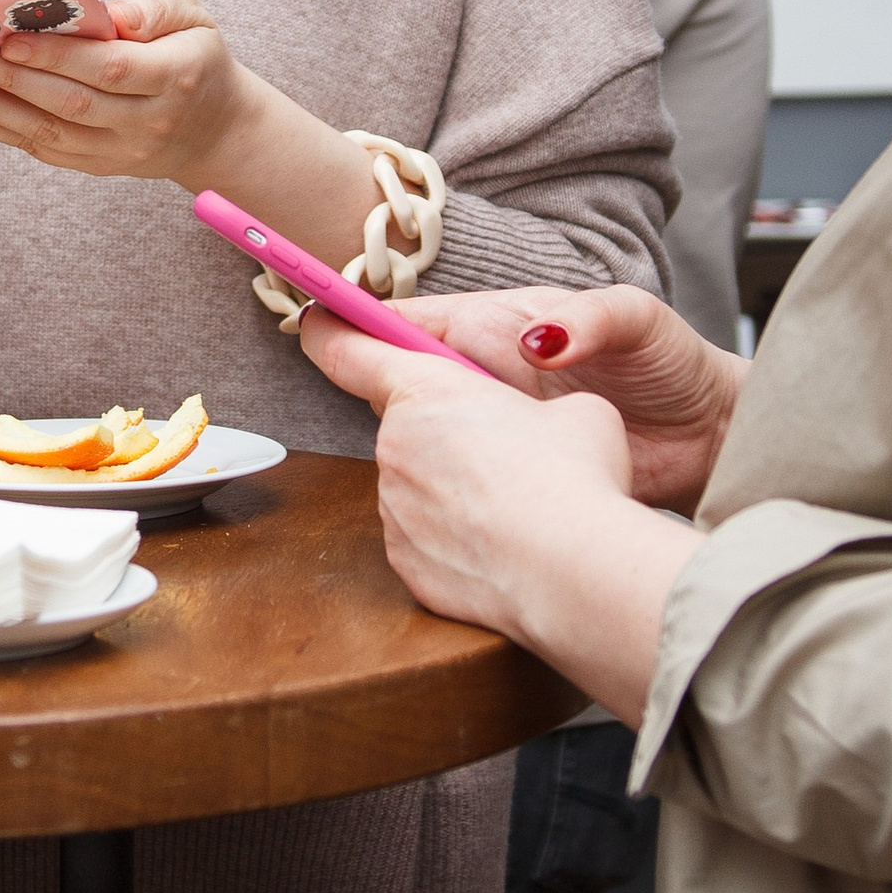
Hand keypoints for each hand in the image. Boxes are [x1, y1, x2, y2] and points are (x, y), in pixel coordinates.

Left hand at [0, 0, 251, 184]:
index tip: (10, 38)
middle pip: (71, 104)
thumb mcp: (194, 17)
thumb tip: (109, 11)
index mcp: (174, 77)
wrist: (215, 129)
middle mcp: (147, 122)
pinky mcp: (100, 166)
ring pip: (51, 134)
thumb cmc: (196, 56)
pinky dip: (3, 132)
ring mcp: (123, 151)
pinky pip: (46, 151)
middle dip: (10, 81)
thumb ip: (154, 9)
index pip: (109, 68)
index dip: (58, 56)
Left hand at [298, 311, 701, 714]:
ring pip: (418, 486)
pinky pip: (426, 538)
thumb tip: (540, 426)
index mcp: (425, 390)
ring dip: (455, 488)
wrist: (571, 571)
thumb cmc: (574, 478)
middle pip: (405, 425)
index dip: (330, 330)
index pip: (350, 350)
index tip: (315, 321)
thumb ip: (532, 406)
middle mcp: (394, 446)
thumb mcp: (576, 410)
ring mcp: (394, 510)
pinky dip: (458, 538)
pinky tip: (505, 544)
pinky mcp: (406, 563)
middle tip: (504, 448)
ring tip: (518, 505)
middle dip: (444, 430)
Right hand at [382, 284, 745, 514]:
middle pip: (417, 377)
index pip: (426, 320)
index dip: (371, 322)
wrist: (712, 435)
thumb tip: (535, 340)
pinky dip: (450, 484)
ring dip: (420, 440)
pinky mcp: (514, 474)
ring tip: (418, 457)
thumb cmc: (672, 365)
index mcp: (509, 324)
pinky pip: (463, 476)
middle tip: (363, 397)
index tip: (320, 322)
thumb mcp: (638, 324)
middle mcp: (493, 374)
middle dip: (386, 383)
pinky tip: (452, 497)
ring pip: (433, 431)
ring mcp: (500, 427)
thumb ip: (588, 320)